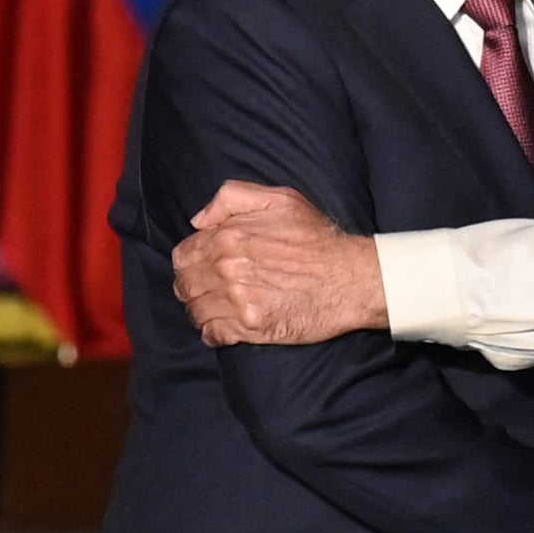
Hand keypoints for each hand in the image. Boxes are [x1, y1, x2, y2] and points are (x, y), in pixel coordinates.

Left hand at [172, 180, 388, 345]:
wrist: (350, 278)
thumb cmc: (317, 238)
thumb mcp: (280, 199)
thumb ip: (232, 197)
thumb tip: (199, 221)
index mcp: (227, 237)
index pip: (183, 256)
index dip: (191, 262)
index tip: (203, 267)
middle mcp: (226, 269)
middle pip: (185, 286)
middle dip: (193, 287)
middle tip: (209, 289)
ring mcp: (237, 300)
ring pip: (196, 311)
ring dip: (203, 310)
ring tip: (218, 308)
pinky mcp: (250, 327)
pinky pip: (213, 335)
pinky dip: (213, 334)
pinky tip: (225, 327)